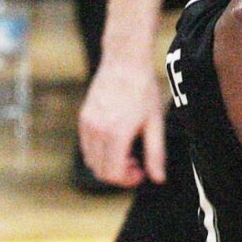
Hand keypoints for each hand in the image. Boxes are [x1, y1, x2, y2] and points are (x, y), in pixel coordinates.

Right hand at [77, 54, 166, 187]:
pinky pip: (87, 146)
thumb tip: (158, 179)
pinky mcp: (83, 118)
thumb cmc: (144, 90)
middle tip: (137, 162)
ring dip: (109, 163)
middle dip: (119, 173)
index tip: (141, 171)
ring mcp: (87, 124)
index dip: (128, 180)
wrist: (124, 62)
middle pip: (100, 171)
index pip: (112, 174)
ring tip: (128, 150)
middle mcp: (97, 131)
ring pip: (92, 160)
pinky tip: (117, 140)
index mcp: (116, 134)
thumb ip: (156, 153)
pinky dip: (100, 151)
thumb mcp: (155, 123)